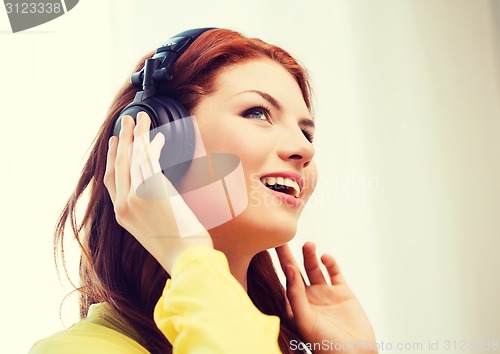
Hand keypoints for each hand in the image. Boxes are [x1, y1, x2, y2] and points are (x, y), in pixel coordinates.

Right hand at [103, 112, 211, 272]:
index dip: (113, 159)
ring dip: (137, 135)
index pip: (111, 180)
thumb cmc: (177, 246)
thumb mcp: (153, 229)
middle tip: (127, 121)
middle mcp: (124, 203)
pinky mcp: (152, 189)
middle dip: (123, 139)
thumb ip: (147, 209)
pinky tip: (156, 135)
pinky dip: (152, 144)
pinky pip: (149, 160)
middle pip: (119, 164)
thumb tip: (155, 192)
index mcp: (122, 214)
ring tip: (141, 119)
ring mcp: (136, 196)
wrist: (186, 257)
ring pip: (134, 157)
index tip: (117, 143)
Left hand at [276, 242, 376, 353]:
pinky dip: (330, 263)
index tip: (268, 247)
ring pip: (314, 268)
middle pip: (295, 270)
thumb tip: (289, 269)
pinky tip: (325, 257)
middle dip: (288, 255)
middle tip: (280, 238)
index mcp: (295, 306)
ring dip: (310, 255)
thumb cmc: (325, 344)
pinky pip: (334, 272)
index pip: (282, 281)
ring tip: (308, 244)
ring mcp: (325, 294)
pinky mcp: (343, 292)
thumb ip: (295, 295)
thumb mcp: (305, 320)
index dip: (275, 265)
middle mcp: (308, 298)